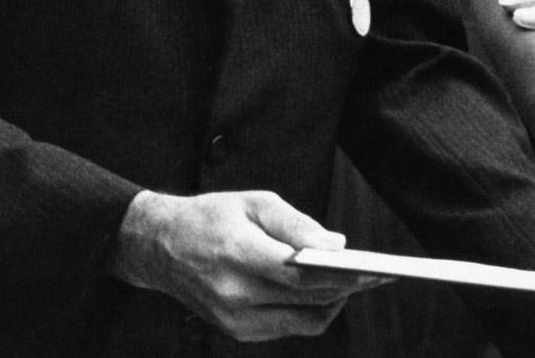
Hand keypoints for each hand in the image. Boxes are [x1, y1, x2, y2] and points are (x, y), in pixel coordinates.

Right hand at [107, 189, 389, 341]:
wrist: (158, 247)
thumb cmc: (210, 217)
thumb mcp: (254, 202)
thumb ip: (297, 224)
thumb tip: (337, 245)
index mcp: (237, 255)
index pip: (301, 274)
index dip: (343, 274)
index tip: (374, 269)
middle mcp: (234, 294)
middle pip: (308, 299)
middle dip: (348, 288)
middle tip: (377, 275)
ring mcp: (233, 319)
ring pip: (304, 321)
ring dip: (333, 303)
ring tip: (355, 282)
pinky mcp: (236, 331)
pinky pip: (288, 327)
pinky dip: (311, 311)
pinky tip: (324, 291)